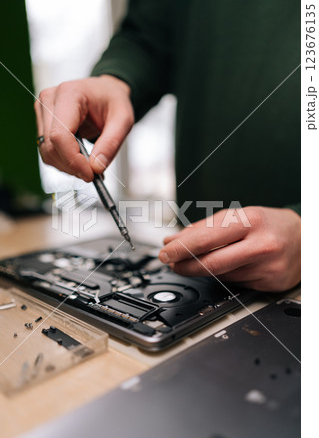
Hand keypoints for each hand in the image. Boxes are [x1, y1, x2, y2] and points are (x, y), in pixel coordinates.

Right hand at [34, 75, 133, 181]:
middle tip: (93, 174)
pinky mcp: (43, 124)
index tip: (90, 174)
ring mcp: (43, 112)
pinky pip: (48, 151)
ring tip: (89, 167)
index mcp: (69, 94)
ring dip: (67, 166)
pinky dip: (64, 162)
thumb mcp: (123, 120)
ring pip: (47, 152)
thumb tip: (96, 167)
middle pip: (51, 146)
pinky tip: (80, 161)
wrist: (106, 91)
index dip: (73, 160)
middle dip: (72, 166)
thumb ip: (111, 144)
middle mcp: (50, 100)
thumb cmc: (113, 100)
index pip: (60, 135)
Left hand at [159, 206, 300, 291]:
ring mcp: (267, 267)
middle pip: (212, 263)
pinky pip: (234, 283)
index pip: (208, 238)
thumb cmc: (268, 224)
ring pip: (221, 275)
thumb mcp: (238, 216)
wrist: (305, 239)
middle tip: (171, 263)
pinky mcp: (269, 283)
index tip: (166, 252)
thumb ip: (203, 228)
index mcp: (251, 221)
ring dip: (200, 270)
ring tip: (190, 263)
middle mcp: (261, 245)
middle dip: (185, 265)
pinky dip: (221, 276)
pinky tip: (220, 268)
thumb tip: (173, 240)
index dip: (182, 248)